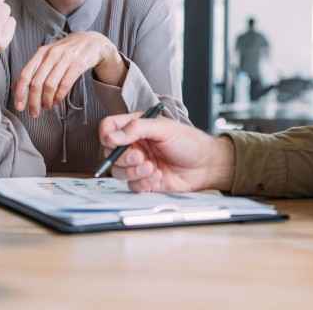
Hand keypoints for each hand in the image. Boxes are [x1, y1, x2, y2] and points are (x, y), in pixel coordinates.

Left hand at [13, 31, 126, 117]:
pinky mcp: (79, 64)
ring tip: (47, 107)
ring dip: (46, 100)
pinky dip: (59, 96)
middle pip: (36, 83)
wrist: (93, 42)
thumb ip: (35, 69)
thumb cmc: (67, 52)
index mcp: (41, 52)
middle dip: (33, 102)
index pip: (25, 74)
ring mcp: (66, 58)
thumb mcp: (49, 55)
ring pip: (50, 85)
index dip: (20, 93)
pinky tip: (57, 101)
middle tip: (34, 113)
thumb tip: (17, 88)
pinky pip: (65, 84)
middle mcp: (52, 54)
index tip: (19, 107)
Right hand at [98, 113, 234, 192]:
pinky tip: (158, 176)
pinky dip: (144, 183)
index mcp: (136, 127)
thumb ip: (137, 128)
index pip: (109, 128)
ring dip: (135, 172)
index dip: (107, 135)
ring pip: (119, 172)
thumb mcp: (164, 128)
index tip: (113, 141)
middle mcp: (134, 145)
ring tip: (152, 167)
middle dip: (125, 158)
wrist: (205, 165)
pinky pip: (132, 186)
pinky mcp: (144, 181)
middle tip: (141, 157)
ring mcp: (138, 164)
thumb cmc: (189, 142)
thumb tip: (113, 135)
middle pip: (109, 153)